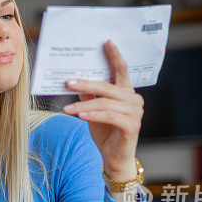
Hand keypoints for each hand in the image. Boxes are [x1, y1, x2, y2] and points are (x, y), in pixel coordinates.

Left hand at [62, 39, 143, 179]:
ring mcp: (135, 113)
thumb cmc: (105, 132)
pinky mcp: (132, 126)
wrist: (114, 158)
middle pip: (108, 86)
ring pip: (106, 103)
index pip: (121, 70)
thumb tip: (74, 80)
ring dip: (84, 105)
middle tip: (68, 81)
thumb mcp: (92, 110)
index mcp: (126, 92)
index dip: (115, 56)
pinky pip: (110, 116)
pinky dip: (93, 115)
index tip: (106, 42)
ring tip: (66, 108)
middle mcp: (134, 99)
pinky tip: (80, 115)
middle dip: (86, 83)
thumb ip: (88, 95)